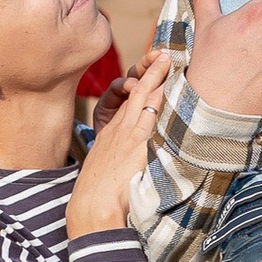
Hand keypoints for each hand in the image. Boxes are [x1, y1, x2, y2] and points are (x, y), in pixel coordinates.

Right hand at [65, 48, 176, 237]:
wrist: (92, 207)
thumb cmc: (99, 196)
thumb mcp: (107, 171)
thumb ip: (122, 161)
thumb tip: (133, 163)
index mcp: (110, 134)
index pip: (128, 103)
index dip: (142, 86)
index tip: (153, 73)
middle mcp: (118, 130)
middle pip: (135, 93)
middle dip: (150, 72)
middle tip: (163, 55)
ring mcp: (127, 134)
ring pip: (143, 97)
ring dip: (157, 77)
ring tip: (169, 60)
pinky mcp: (136, 144)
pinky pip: (150, 114)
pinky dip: (159, 98)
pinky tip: (170, 86)